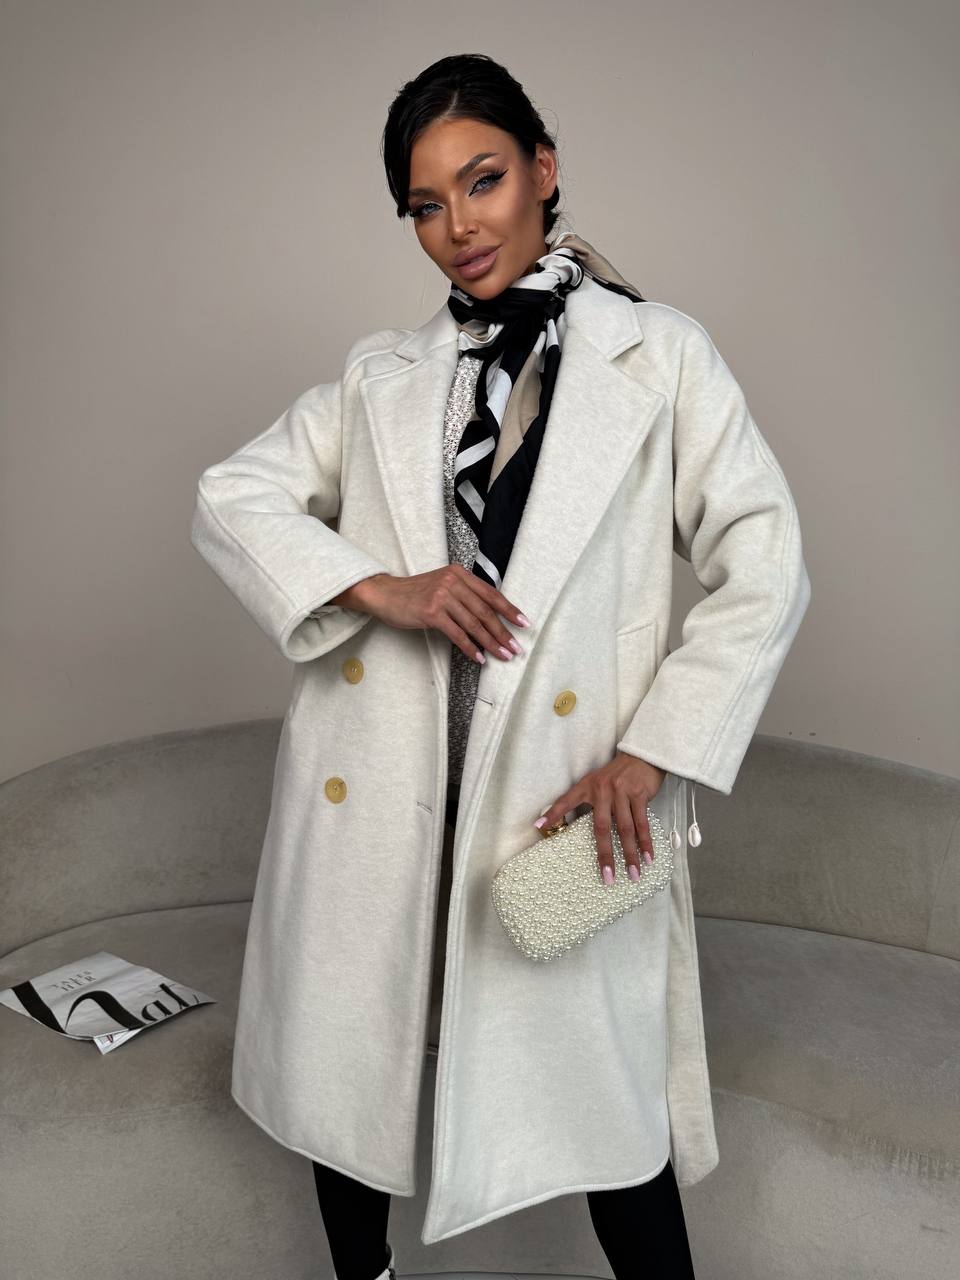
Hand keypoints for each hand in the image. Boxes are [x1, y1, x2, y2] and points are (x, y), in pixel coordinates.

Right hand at [336, 565, 529, 662]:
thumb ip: (464, 594)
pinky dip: (470, 647)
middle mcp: (452, 582)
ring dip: (490, 642)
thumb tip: (490, 616)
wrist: (386, 595)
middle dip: (503, 631)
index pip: (491, 593)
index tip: (523, 623)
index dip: (509, 610)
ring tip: (502, 655)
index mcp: (459, 573)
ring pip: (474, 624)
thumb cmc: (415, 593)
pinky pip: (457, 634)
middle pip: (485, 611)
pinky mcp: (431, 612)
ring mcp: (442, 597)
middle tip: (515, 647)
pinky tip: (478, 657)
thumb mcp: (442, 585)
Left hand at [534, 752, 665, 884]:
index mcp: (587, 786)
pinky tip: (648, 858)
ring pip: (626, 829)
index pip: (566, 801)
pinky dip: (646, 842)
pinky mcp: (639, 794)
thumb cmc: (617, 775)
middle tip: (607, 877)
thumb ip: (586, 802)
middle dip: (605, 855)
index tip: (539, 827)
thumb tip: (570, 825)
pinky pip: (642, 823)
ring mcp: (622, 792)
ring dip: (630, 854)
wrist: (642, 757)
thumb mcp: (596, 783)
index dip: (554, 813)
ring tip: (633, 874)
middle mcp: (602, 790)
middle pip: (602, 828)